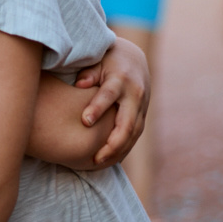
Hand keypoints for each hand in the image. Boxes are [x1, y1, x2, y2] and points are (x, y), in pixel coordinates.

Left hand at [74, 36, 148, 164]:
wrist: (134, 59)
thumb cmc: (108, 60)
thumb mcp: (98, 61)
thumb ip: (89, 73)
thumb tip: (79, 84)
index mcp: (121, 79)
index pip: (109, 95)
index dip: (97, 108)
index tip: (85, 121)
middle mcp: (134, 94)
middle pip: (127, 123)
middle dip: (112, 143)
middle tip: (95, 158)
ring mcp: (142, 107)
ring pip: (133, 134)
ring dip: (118, 151)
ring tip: (99, 162)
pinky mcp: (143, 115)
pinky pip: (135, 136)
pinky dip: (124, 149)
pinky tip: (110, 160)